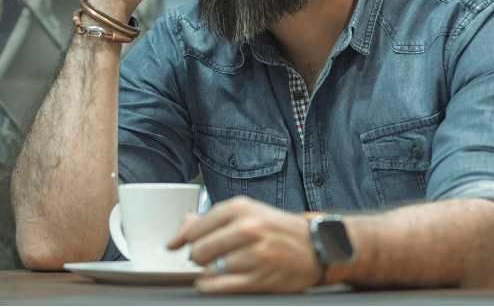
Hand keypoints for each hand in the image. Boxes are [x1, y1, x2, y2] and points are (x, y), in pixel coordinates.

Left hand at [167, 196, 320, 293]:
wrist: (316, 246)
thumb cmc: (279, 230)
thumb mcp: (250, 213)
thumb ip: (212, 219)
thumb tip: (180, 232)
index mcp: (244, 209)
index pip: (197, 226)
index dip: (183, 238)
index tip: (176, 244)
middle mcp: (249, 229)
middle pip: (199, 250)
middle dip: (198, 256)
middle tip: (207, 256)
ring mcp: (255, 255)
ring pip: (209, 269)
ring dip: (209, 271)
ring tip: (219, 266)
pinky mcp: (259, 278)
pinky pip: (219, 286)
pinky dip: (211, 285)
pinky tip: (215, 280)